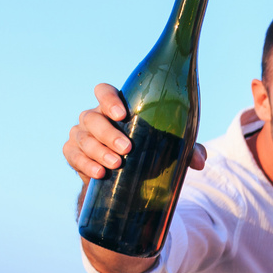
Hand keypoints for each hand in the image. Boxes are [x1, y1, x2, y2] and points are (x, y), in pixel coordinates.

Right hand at [64, 83, 206, 181]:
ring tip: (116, 164)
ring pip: (82, 137)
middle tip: (127, 148)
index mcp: (115, 108)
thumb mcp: (169, 148)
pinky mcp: (74, 154)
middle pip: (92, 118)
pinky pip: (72, 156)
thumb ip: (186, 150)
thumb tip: (200, 162)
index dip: (109, 99)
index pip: (103, 92)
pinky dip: (84, 164)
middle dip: (108, 133)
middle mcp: (95, 118)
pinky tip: (99, 173)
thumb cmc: (148, 152)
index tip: (122, 114)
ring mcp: (82, 136)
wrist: (125, 180)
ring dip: (98, 151)